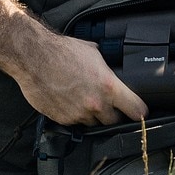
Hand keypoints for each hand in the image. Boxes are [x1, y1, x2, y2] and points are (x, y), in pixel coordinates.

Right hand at [13, 31, 147, 126]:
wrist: (33, 57)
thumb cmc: (62, 51)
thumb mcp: (94, 53)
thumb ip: (107, 69)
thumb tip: (114, 71)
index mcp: (109, 87)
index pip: (136, 110)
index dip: (140, 112)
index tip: (141, 113)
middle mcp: (95, 104)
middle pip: (114, 121)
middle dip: (113, 114)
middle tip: (108, 104)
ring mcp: (78, 114)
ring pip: (93, 123)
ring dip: (92, 115)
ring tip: (83, 98)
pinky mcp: (62, 119)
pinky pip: (75, 123)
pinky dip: (74, 115)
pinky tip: (69, 100)